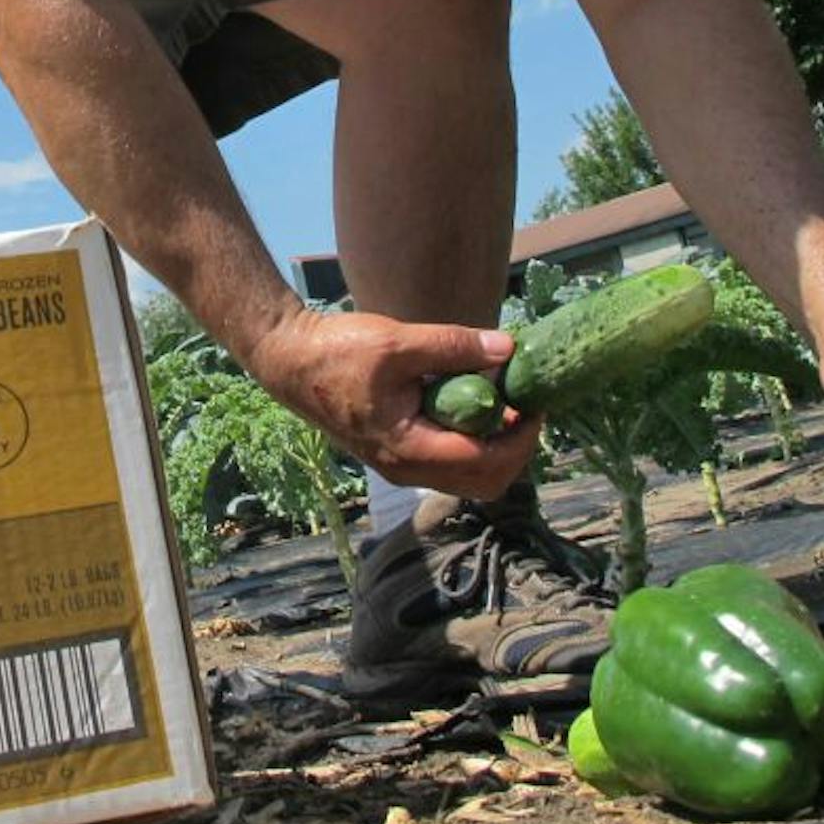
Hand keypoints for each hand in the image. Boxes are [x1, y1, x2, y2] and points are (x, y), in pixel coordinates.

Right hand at [246, 307, 540, 499]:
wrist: (290, 362)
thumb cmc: (337, 352)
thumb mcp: (397, 341)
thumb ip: (453, 346)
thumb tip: (508, 348)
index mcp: (408, 449)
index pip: (484, 461)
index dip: (520, 437)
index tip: (534, 401)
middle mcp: (407, 470)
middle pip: (484, 482)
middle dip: (514, 450)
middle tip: (525, 408)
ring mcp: (401, 466)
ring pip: (469, 478)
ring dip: (495, 448)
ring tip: (504, 405)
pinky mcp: (398, 455)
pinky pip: (450, 464)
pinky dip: (473, 443)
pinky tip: (474, 404)